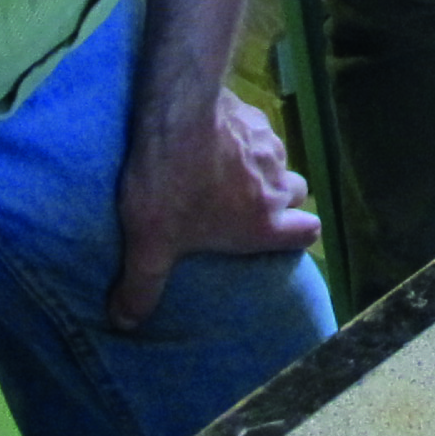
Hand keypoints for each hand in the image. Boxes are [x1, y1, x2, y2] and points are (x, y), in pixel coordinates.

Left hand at [108, 90, 318, 330]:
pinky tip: (213, 139)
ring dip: (258, 170)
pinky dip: (243, 140)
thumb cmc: (171, 184)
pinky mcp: (256, 117)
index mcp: (262, 223)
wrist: (178, 112)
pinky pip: (259, 134)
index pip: (308, 234)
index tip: (274, 235)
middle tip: (240, 204)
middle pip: (297, 196)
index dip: (297, 235)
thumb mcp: (149, 244)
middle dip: (278, 201)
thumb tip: (125, 323)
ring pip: (277, 164)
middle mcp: (277, 187)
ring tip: (221, 169)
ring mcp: (271, 147)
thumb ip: (141, 286)